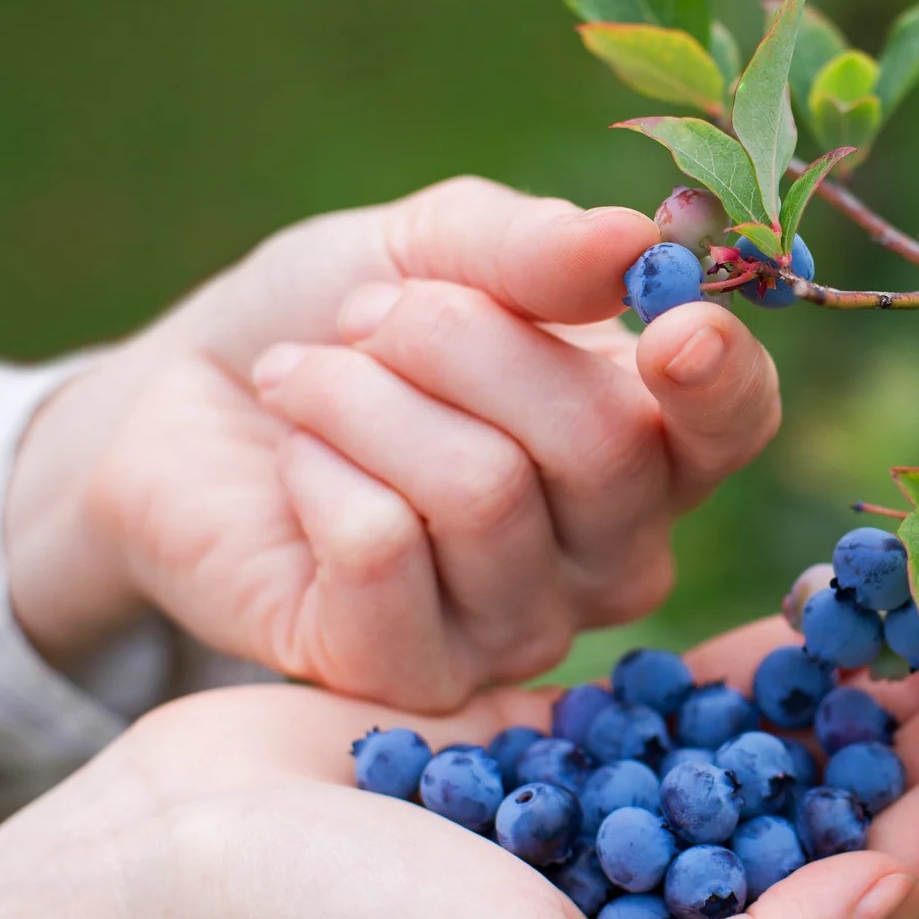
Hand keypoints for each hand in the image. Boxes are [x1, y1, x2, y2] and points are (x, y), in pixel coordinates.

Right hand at [0, 592, 918, 918]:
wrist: (179, 878)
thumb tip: (879, 899)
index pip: (871, 898)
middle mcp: (668, 913)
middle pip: (847, 807)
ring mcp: (619, 822)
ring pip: (787, 739)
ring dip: (875, 672)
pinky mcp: (563, 745)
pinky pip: (695, 689)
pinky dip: (768, 648)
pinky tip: (833, 597)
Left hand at [5, 176, 781, 708]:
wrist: (181, 410)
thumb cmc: (334, 325)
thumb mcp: (430, 248)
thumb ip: (533, 248)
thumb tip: (636, 242)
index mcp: (649, 442)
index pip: (736, 426)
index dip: (720, 379)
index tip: (671, 326)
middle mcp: (611, 553)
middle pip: (602, 442)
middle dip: (460, 339)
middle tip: (368, 318)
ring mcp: (523, 629)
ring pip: (483, 490)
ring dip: (363, 396)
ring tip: (306, 379)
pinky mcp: (414, 677)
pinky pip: (382, 548)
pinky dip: (317, 468)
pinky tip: (294, 464)